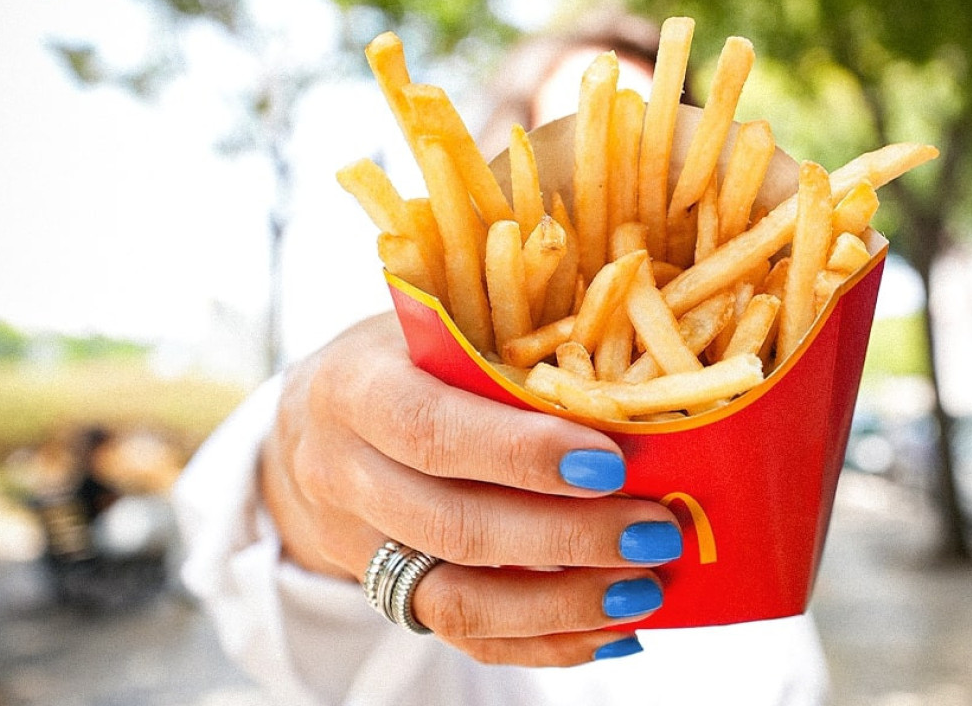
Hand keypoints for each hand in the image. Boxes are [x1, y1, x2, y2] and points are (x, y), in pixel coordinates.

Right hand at [259, 313, 680, 665]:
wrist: (317, 424)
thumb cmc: (405, 357)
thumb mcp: (437, 327)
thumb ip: (509, 347)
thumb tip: (633, 376)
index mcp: (355, 389)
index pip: (432, 428)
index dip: (520, 453)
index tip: (610, 464)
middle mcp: (344, 474)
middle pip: (451, 527)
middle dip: (566, 538)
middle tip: (655, 534)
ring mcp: (359, 546)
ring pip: (455, 600)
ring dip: (562, 605)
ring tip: (645, 591)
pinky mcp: (384, 595)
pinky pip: (463, 638)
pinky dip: (544, 643)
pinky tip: (611, 631)